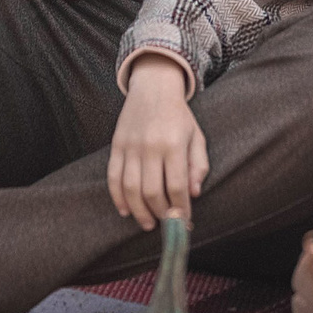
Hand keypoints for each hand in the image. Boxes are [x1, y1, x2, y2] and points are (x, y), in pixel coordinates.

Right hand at [109, 55, 207, 230]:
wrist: (153, 86)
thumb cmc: (179, 116)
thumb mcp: (197, 137)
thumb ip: (198, 166)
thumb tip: (194, 194)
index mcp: (174, 144)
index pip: (177, 186)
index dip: (181, 210)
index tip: (185, 223)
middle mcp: (150, 146)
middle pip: (152, 192)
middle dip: (161, 214)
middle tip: (167, 225)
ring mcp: (130, 146)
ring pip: (130, 188)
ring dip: (139, 211)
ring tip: (148, 223)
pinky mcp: (116, 146)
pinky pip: (113, 177)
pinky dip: (117, 198)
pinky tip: (125, 210)